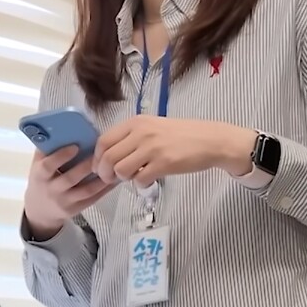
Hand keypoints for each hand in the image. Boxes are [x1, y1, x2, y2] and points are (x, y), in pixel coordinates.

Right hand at [23, 144, 120, 237]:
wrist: (40, 210)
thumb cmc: (41, 180)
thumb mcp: (37, 165)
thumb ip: (46, 150)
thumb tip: (58, 128)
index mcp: (39, 175)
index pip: (48, 166)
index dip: (61, 156)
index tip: (75, 146)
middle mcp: (52, 190)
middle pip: (70, 179)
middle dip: (85, 166)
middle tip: (100, 154)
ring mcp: (64, 202)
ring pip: (85, 191)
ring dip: (101, 179)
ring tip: (113, 166)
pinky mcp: (76, 209)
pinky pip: (93, 199)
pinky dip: (105, 189)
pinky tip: (115, 180)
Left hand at [94, 117, 255, 186]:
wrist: (209, 140)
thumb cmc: (180, 135)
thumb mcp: (152, 127)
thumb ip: (130, 138)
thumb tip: (108, 156)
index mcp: (135, 123)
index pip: (103, 141)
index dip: (97, 158)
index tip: (99, 167)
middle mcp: (141, 133)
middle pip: (108, 158)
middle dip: (105, 173)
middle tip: (111, 179)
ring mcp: (152, 148)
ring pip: (121, 170)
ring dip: (123, 179)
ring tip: (133, 176)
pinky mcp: (164, 164)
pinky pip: (140, 180)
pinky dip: (140, 184)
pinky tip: (148, 179)